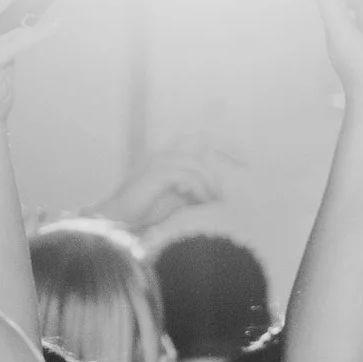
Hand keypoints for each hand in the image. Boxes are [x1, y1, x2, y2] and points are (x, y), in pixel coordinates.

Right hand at [88, 135, 237, 231]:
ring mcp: (156, 162)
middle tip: (244, 165)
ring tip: (214, 201)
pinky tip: (202, 202)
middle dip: (224, 148)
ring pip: (195, 164)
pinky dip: (198, 189)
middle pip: (198, 140)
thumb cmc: (145, 212)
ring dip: (209, 183)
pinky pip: (185, 177)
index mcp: (168, 156)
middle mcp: (162, 154)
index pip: (198, 140)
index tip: (245, 159)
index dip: (223, 144)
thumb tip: (218, 193)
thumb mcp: (177, 199)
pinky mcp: (153, 174)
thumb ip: (195, 190)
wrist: (116, 221)